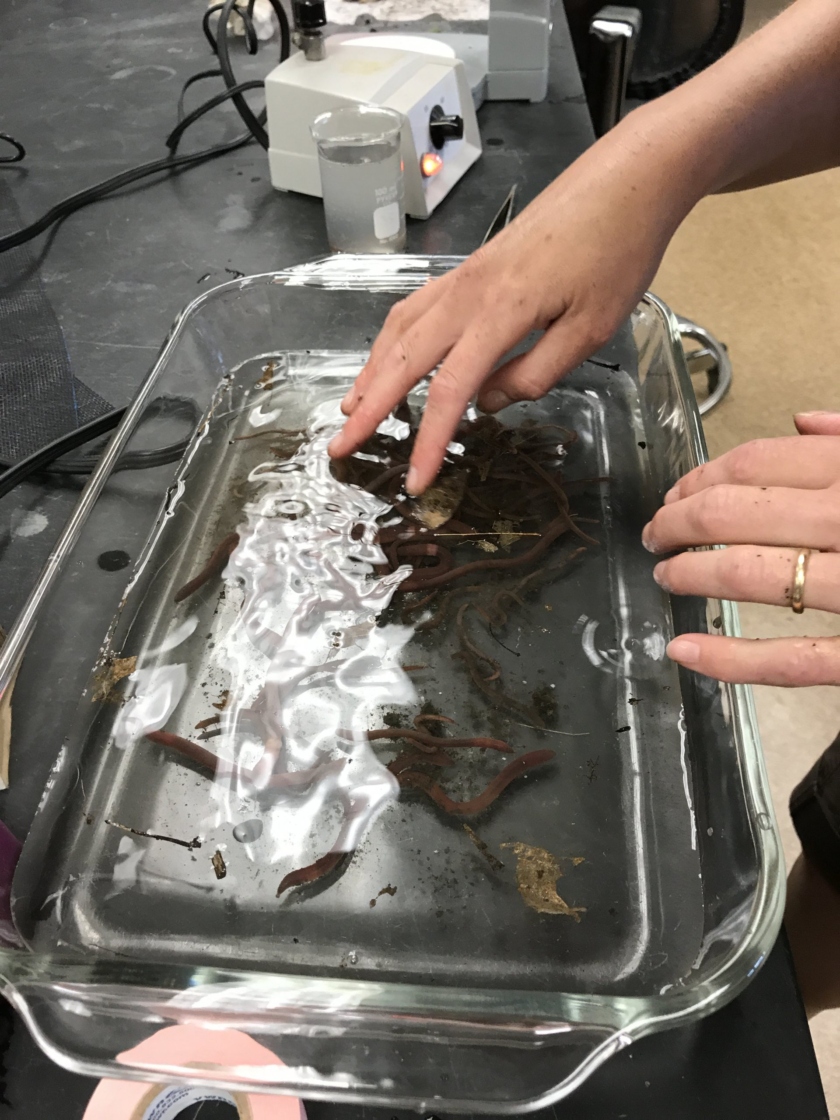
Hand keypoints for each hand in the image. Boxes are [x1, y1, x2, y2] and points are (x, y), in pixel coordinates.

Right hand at [328, 111, 701, 493]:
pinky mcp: (470, 267)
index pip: (448, 391)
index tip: (415, 482)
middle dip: (368, 408)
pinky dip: (390, 339)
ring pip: (400, 329)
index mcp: (500, 312)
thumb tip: (486, 403)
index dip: (428, 442)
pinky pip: (414, 307)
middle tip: (339, 447)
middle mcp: (467, 292)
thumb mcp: (591, 328)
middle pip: (403, 359)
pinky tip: (387, 357)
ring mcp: (463, 276)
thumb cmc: (617, 253)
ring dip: (371, 371)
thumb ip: (535, 372)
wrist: (626, 180)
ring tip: (352, 408)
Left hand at [646, 412, 839, 685]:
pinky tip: (684, 649)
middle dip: (676, 523)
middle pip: (733, 512)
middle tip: (655, 536)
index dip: (699, 480)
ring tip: (666, 575)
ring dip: (689, 573)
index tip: (674, 496)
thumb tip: (800, 421)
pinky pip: (789, 659)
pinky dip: (729, 658)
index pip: (754, 465)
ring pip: (747, 574)